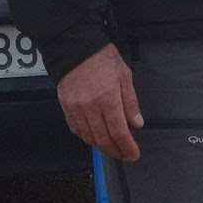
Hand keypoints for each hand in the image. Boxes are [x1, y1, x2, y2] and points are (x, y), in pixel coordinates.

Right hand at [57, 44, 142, 160]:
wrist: (76, 48)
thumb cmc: (103, 59)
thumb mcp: (124, 76)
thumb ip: (130, 102)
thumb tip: (136, 124)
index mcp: (108, 99)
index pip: (119, 133)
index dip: (127, 148)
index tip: (134, 154)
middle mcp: (90, 107)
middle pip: (103, 140)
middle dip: (116, 151)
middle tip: (124, 154)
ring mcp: (76, 109)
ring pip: (89, 138)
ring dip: (102, 147)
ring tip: (112, 148)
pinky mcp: (66, 107)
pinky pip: (76, 129)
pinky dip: (87, 137)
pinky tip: (95, 137)